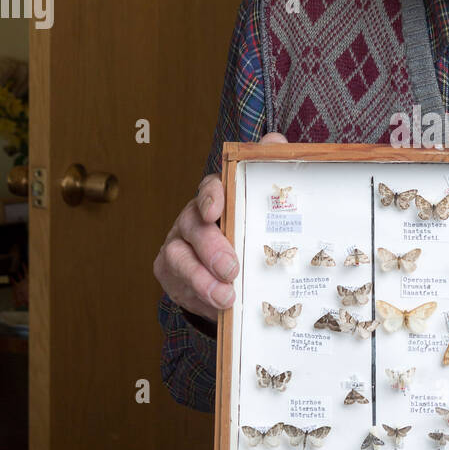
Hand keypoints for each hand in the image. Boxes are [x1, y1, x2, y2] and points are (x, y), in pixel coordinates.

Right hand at [153, 131, 286, 320]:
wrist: (234, 272)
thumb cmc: (249, 233)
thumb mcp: (263, 206)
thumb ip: (266, 172)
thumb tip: (276, 141)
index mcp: (216, 200)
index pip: (208, 189)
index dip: (210, 197)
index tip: (216, 210)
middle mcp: (192, 221)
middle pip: (193, 228)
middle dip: (211, 248)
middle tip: (231, 269)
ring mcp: (178, 249)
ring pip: (180, 260)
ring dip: (202, 280)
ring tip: (226, 297)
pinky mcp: (173, 277)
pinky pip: (179, 287)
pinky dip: (198, 298)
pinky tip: (217, 308)